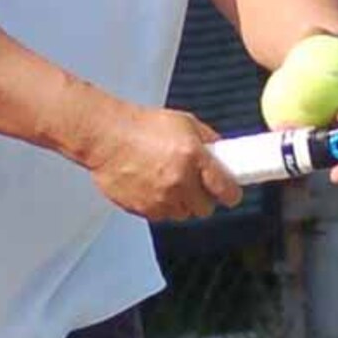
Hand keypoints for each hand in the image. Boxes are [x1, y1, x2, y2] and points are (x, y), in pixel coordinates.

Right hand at [85, 105, 242, 220]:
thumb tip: (224, 153)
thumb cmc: (140, 127)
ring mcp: (160, 198)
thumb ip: (208, 140)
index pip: (226, 189)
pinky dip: (161, 206)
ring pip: (183, 214)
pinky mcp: (143, 209)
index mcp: (192, 156)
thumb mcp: (184, 122)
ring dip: (181, 203)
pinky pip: (162, 215)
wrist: (106, 137)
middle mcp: (178, 180)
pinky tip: (153, 187)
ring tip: (169, 183)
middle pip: (205, 208)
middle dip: (203, 197)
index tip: (230, 193)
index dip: (231, 193)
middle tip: (194, 184)